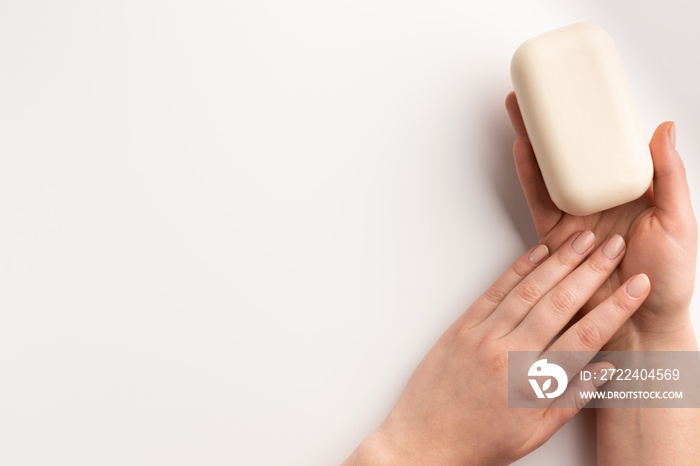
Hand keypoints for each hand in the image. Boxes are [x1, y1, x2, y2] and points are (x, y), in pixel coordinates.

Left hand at [343, 232, 649, 464]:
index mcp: (530, 383)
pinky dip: (518, 269)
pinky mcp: (461, 326)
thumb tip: (605, 369)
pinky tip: (538, 253)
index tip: (635, 286)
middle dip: (591, 271)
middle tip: (614, 247)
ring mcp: (482, 335)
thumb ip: (571, 399)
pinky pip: (494, 291)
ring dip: (559, 261)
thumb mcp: (533, 432)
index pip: (584, 337)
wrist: (423, 440)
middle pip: (559, 303)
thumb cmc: (479, 440)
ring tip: (584, 239)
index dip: (614, 308)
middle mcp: (507, 352)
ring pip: (528, 290)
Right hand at [505, 92, 697, 350]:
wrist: (640, 324)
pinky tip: (523, 152)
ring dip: (535, 142)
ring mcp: (577, 216)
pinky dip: (530, 175)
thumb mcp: (681, 222)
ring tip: (523, 114)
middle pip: (573, 153)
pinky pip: (539, 200)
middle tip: (539, 96)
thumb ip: (671, 177)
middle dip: (554, 124)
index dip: (594, 120)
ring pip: (551, 171)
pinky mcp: (556, 236)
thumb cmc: (668, 280)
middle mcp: (602, 199)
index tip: (581, 94)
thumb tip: (664, 130)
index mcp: (634, 192)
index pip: (609, 147)